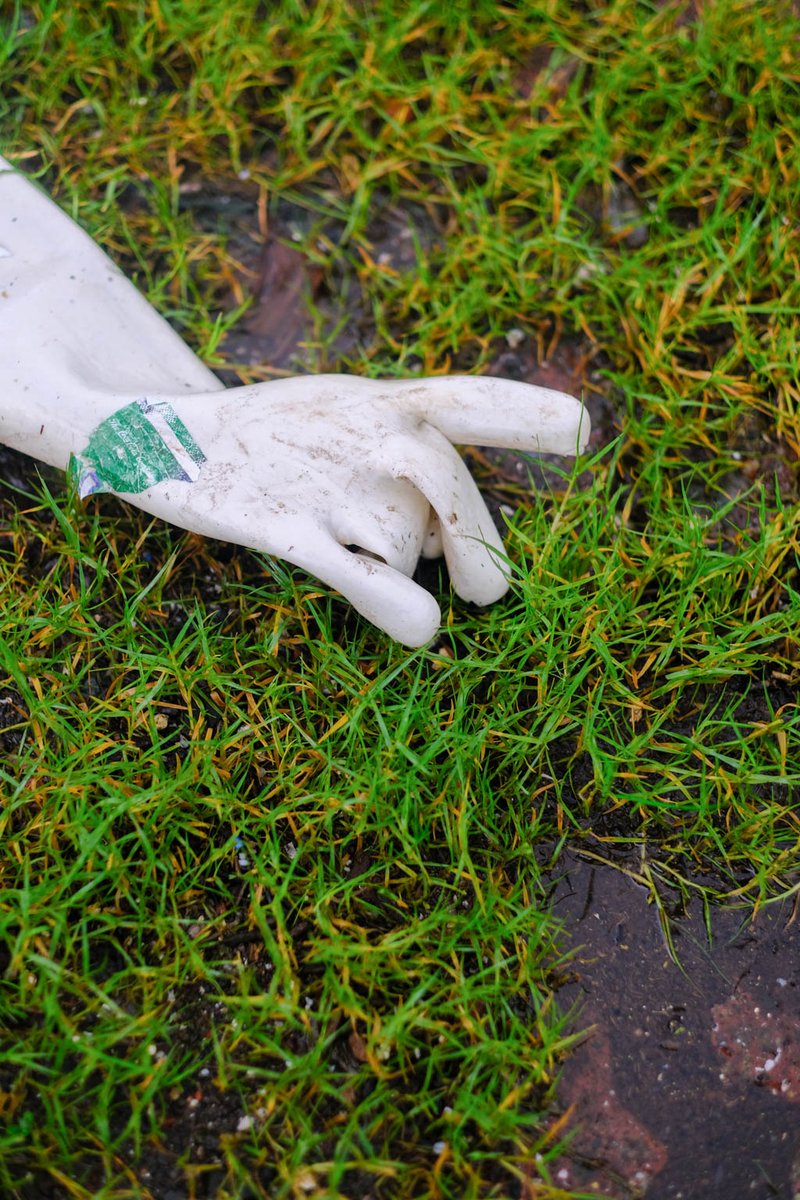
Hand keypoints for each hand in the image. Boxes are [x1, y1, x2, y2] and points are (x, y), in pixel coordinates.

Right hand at [73, 373, 588, 644]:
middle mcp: (365, 431)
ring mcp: (325, 479)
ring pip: (405, 550)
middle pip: (453, 496)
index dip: (525, 416)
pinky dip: (393, 605)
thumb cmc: (289, 437)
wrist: (167, 435)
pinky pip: (357, 575)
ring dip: (395, 572)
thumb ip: (416, 481)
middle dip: (481, 552)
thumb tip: (454, 552)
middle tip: (486, 592)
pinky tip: (423, 629)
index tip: (580, 432)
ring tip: (341, 540)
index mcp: (390, 401)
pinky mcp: (285, 529)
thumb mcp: (355, 424)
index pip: (470, 401)